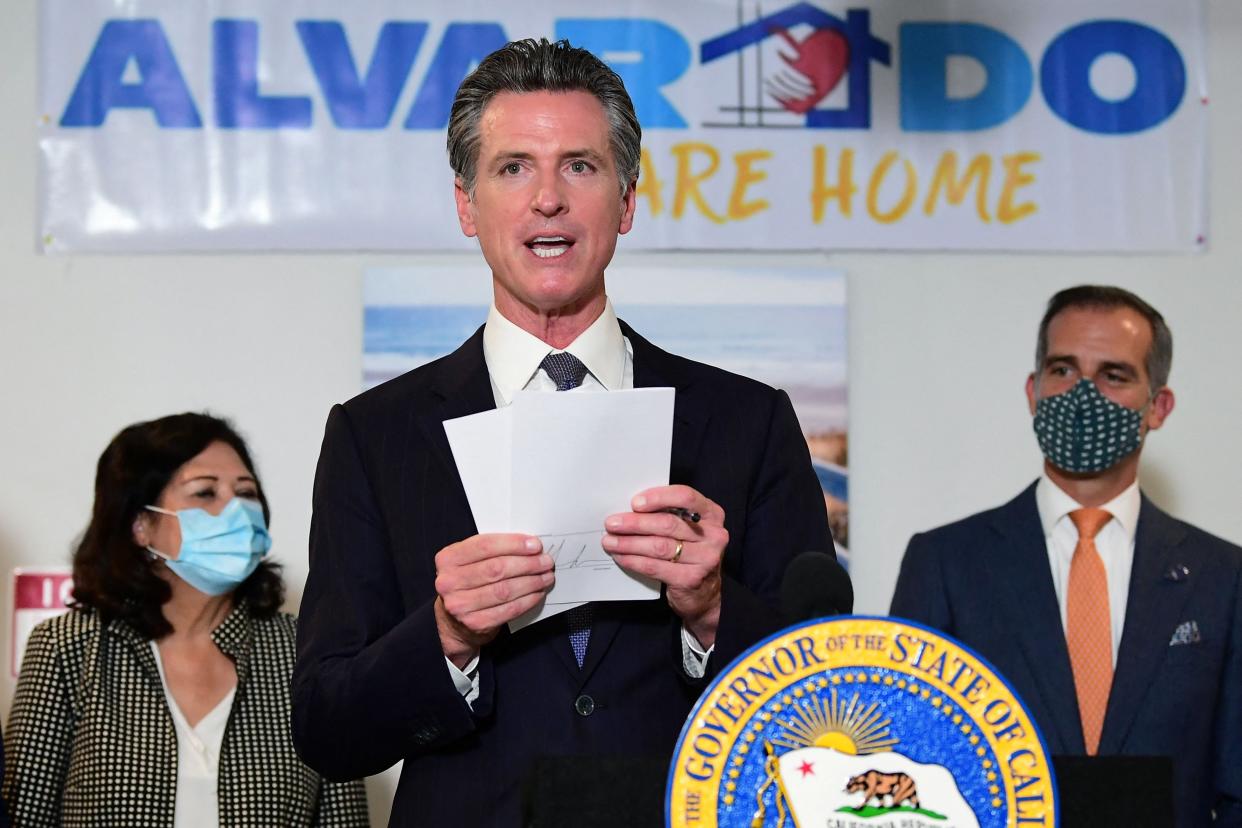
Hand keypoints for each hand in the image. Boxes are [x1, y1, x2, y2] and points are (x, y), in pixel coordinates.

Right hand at [433, 534, 554, 668]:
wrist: (454, 622)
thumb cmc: (468, 583)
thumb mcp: (469, 561)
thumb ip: (492, 550)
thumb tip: (529, 545)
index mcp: (448, 559)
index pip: (485, 546)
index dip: (514, 544)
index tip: (535, 545)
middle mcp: (450, 582)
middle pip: (497, 568)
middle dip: (527, 564)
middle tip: (546, 561)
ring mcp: (460, 605)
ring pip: (505, 589)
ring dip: (531, 582)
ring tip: (546, 576)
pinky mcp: (475, 623)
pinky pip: (509, 609)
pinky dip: (528, 600)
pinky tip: (537, 593)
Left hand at [603, 485, 727, 647]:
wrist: (705, 593)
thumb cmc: (690, 552)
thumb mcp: (688, 529)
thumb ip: (670, 515)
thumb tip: (630, 509)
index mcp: (712, 514)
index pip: (686, 497)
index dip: (659, 497)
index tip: (635, 502)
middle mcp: (714, 535)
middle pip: (668, 524)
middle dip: (635, 523)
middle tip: (612, 523)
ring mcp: (705, 558)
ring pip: (659, 546)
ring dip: (629, 543)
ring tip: (610, 541)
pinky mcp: (691, 579)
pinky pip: (655, 567)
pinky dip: (634, 561)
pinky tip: (621, 557)